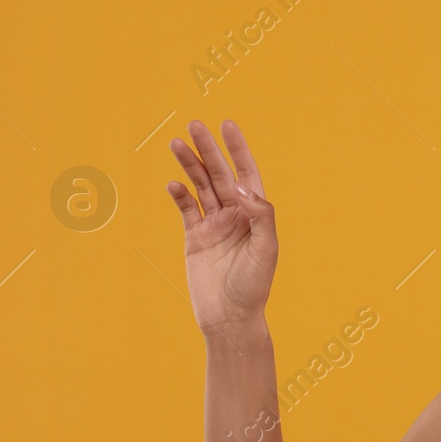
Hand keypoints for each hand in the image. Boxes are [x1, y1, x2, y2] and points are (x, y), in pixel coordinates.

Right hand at [166, 119, 276, 338]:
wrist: (230, 317)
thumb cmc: (254, 285)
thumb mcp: (266, 249)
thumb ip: (260, 215)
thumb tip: (243, 187)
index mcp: (255, 214)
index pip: (247, 174)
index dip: (238, 149)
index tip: (227, 125)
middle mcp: (235, 215)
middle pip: (220, 174)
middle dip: (208, 150)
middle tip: (194, 124)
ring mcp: (214, 225)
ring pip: (200, 187)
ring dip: (189, 166)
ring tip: (176, 143)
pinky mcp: (195, 238)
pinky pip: (186, 210)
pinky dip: (179, 195)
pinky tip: (173, 184)